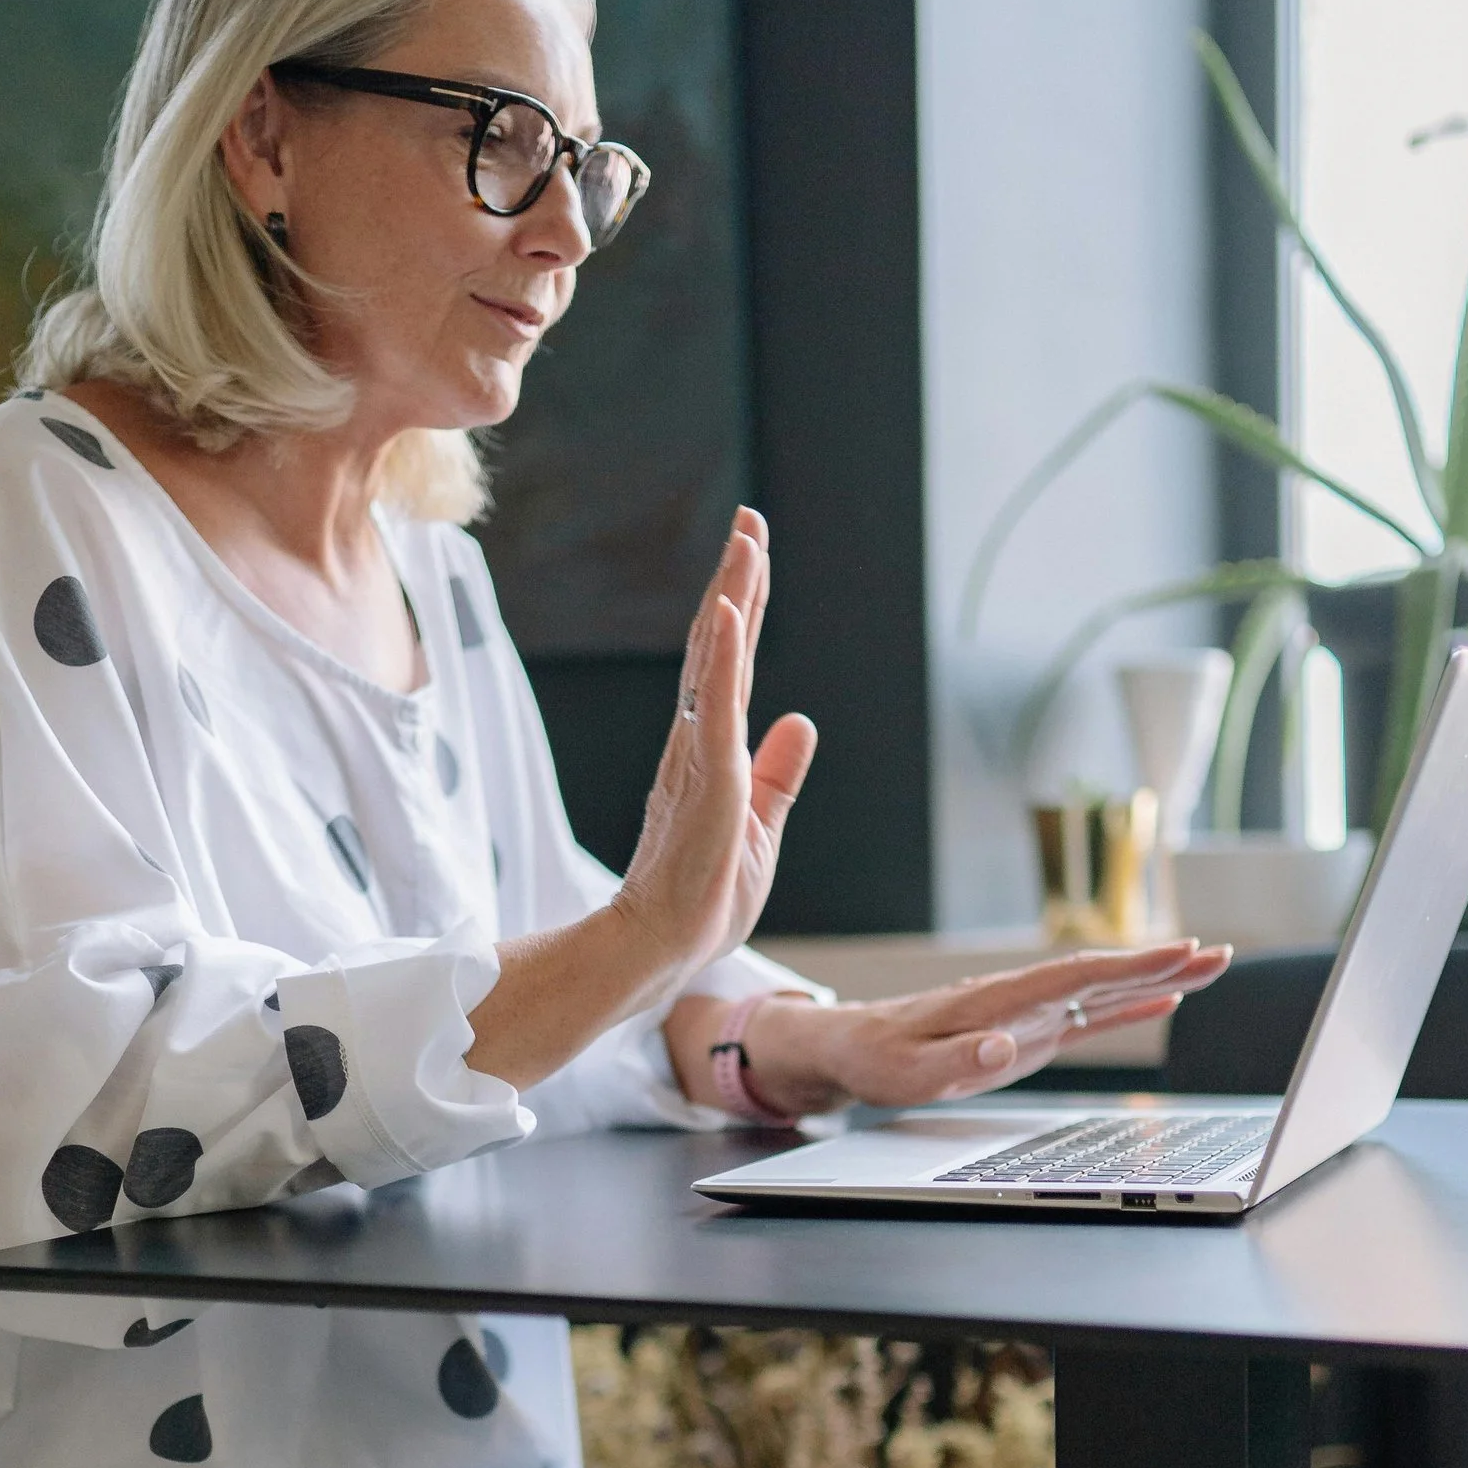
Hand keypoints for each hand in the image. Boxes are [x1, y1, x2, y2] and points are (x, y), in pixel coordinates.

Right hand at [615, 512, 817, 990]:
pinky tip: (730, 611)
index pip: (732, 664)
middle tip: (749, 520)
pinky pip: (716, 705)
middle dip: (738, 579)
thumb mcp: (761, 825)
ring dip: (733, 597)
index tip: (752, 552)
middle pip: (721, 644)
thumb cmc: (704, 896)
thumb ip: (778, 773)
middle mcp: (700, 739)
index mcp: (713, 750)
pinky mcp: (706, 776)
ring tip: (745, 541)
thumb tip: (800, 723)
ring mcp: (700, 754)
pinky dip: (724, 655)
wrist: (666, 947)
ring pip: (718, 659)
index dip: (745, 607)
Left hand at [721, 943, 1231, 1117]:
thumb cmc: (878, 1060)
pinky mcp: (1027, 1031)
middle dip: (1161, 965)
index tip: (1177, 953)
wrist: (852, 1048)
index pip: (1074, 977)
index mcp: (996, 1000)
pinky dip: (1127, 1008)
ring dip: (1155, 978)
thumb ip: (954, 1062)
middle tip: (1218, 954)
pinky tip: (1163, 1002)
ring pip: (1102, 990)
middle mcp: (1019, 998)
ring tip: (1209, 966)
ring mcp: (1027, 1013)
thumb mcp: (906, 1074)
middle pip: (1102, 975)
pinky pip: (1086, 1016)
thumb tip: (1003, 1047)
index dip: (1129, 966)